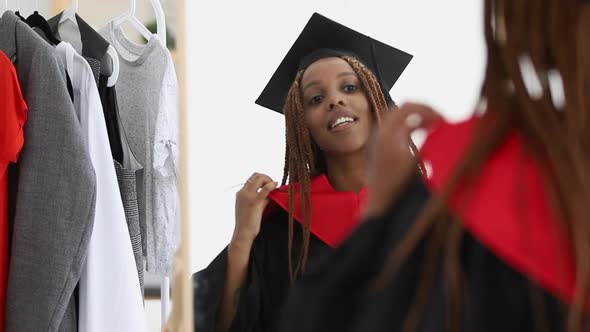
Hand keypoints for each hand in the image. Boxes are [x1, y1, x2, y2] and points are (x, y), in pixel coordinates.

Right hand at [233, 173, 277, 243]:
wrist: (243, 233)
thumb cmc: (248, 223)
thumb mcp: (254, 207)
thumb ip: (261, 198)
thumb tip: (270, 192)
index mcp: (240, 193)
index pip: (252, 178)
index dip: (262, 179)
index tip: (269, 184)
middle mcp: (243, 192)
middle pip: (256, 175)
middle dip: (266, 177)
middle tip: (273, 184)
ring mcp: (248, 196)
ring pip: (260, 178)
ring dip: (269, 180)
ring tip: (274, 187)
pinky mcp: (255, 202)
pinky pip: (265, 189)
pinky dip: (272, 185)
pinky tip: (276, 186)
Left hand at [364, 103, 441, 217]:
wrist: (379, 203)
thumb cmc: (398, 186)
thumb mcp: (416, 163)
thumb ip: (429, 142)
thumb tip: (443, 126)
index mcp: (387, 133)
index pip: (408, 107)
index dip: (428, 109)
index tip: (443, 119)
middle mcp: (380, 132)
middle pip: (402, 109)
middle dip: (423, 110)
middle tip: (441, 119)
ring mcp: (379, 139)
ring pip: (400, 118)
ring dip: (417, 118)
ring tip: (436, 124)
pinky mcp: (381, 147)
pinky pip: (397, 128)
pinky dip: (412, 126)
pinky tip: (426, 132)